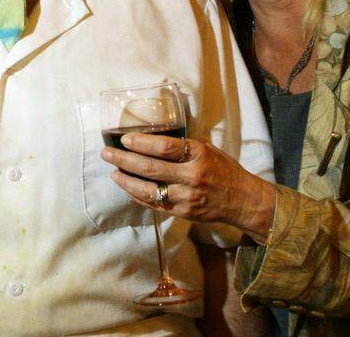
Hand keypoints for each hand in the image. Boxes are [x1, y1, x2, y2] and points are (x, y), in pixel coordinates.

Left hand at [102, 134, 275, 238]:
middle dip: (124, 160)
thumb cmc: (224, 170)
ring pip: (148, 190)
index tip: (124, 139)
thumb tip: (154, 136)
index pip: (164, 147)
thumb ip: (184, 145)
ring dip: (126, 180)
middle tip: (107, 153)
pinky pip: (154, 204)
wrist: (242, 200)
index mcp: (198, 155)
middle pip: (151, 168)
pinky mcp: (182, 212)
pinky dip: (137, 195)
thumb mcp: (209, 149)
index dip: (141, 143)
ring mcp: (186, 196)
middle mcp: (191, 176)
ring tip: (113, 171)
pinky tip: (126, 186)